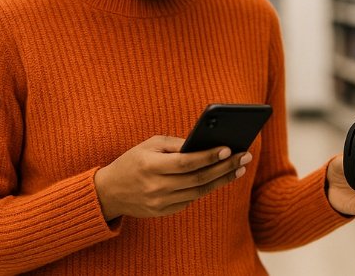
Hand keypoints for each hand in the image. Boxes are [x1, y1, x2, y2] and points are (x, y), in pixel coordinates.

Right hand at [93, 135, 251, 220]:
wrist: (110, 191)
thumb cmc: (133, 161)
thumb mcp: (149, 144)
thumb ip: (175, 143)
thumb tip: (204, 143)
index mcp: (150, 166)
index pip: (186, 163)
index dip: (208, 157)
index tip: (228, 149)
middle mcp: (156, 187)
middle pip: (198, 179)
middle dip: (224, 168)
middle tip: (244, 157)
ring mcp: (160, 203)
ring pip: (199, 192)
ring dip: (222, 180)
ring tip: (239, 168)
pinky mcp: (164, 212)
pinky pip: (191, 200)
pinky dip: (207, 188)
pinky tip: (220, 178)